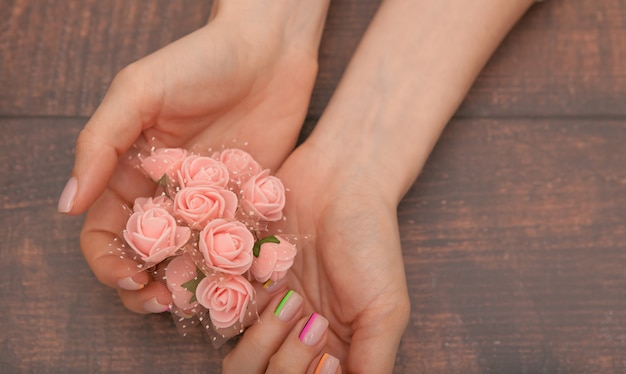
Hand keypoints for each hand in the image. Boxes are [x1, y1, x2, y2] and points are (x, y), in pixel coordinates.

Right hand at [61, 4, 321, 312]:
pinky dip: (237, 266)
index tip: (130, 279)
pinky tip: (243, 280)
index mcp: (129, 172)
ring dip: (191, 284)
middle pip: (147, 256)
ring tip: (202, 298)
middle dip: (149, 285)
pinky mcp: (249, 203)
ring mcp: (209, 203)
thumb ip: (100, 145)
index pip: (106, 232)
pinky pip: (239, 243)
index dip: (109, 263)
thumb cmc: (198, 61)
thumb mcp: (138, 91)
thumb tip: (67, 205)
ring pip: (192, 258)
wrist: (268, 50)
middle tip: (166, 302)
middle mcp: (166, 194)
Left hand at [226, 143, 409, 372]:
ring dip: (261, 338)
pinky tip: (267, 277)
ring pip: (240, 361)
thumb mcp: (386, 308)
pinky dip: (236, 303)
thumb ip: (373, 362)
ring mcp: (266, 313)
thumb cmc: (371, 241)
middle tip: (311, 320)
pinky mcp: (240, 282)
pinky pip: (219, 313)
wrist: (339, 179)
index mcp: (334, 351)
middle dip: (288, 364)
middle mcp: (296, 339)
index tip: (330, 357)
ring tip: (288, 297)